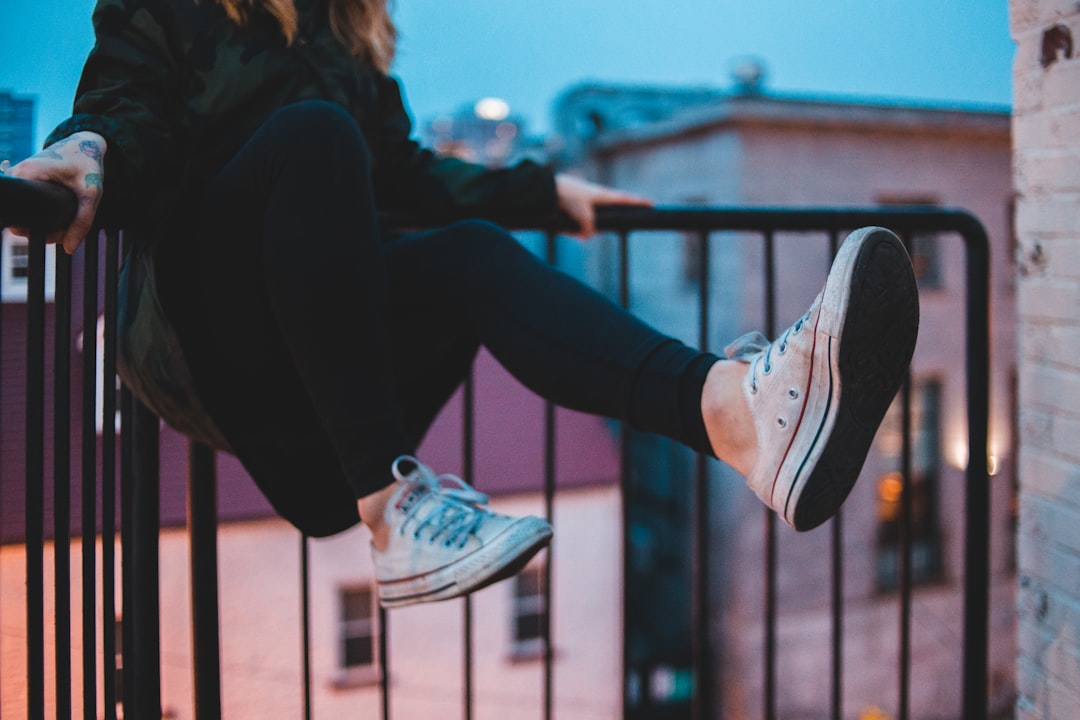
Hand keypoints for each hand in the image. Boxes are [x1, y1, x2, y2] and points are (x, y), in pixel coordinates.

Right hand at [3, 131, 106, 253]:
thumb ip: (82, 221)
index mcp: (27, 174)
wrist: (85, 143)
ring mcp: (19, 175)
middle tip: (64, 230)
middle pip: (19, 214)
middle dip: (40, 227)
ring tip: (64, 223)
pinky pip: (27, 203)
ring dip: (42, 221)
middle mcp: (17, 173)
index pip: (16, 212)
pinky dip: (41, 212)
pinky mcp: (26, 179)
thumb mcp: (91, 193)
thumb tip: (68, 248)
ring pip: (23, 209)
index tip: (54, 233)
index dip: (33, 229)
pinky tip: (58, 215)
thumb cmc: (88, 165)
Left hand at [555, 173, 651, 238]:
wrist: (545, 190)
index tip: (651, 204)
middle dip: (601, 224)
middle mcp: (595, 199)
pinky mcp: (572, 210)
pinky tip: (564, 226)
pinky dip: (572, 229)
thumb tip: (588, 235)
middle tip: (600, 228)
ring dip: (582, 229)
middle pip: (606, 215)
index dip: (639, 203)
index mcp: (603, 195)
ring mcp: (583, 205)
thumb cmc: (569, 197)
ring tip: (572, 222)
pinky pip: (575, 225)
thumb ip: (589, 228)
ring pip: (588, 223)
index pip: (626, 199)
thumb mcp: (583, 214)